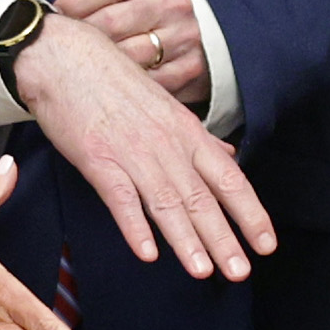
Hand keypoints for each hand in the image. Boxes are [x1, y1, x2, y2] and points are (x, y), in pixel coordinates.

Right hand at [12, 13, 277, 278]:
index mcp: (187, 133)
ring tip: (202, 272)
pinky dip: (135, 226)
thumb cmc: (113, 80)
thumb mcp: (166, 106)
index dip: (250, 213)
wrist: (63, 56)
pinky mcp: (98, 159)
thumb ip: (199, 139)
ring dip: (186, 240)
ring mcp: (133, 152)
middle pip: (202, 198)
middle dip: (223, 239)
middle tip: (240, 272)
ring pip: (166, 203)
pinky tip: (148, 253)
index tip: (266, 245)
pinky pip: (120, 198)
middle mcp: (167, 145)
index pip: (229, 179)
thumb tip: (230, 159)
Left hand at [42, 0, 205, 107]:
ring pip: (127, 55)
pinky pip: (145, 81)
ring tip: (81, 62)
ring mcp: (185, 36)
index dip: (74, 0)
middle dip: (80, 34)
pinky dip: (123, 84)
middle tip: (62, 43)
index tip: (57, 14)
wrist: (181, 34)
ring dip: (97, 62)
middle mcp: (174, 2)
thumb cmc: (136, 5)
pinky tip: (107, 80)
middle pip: (112, 21)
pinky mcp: (190, 67)